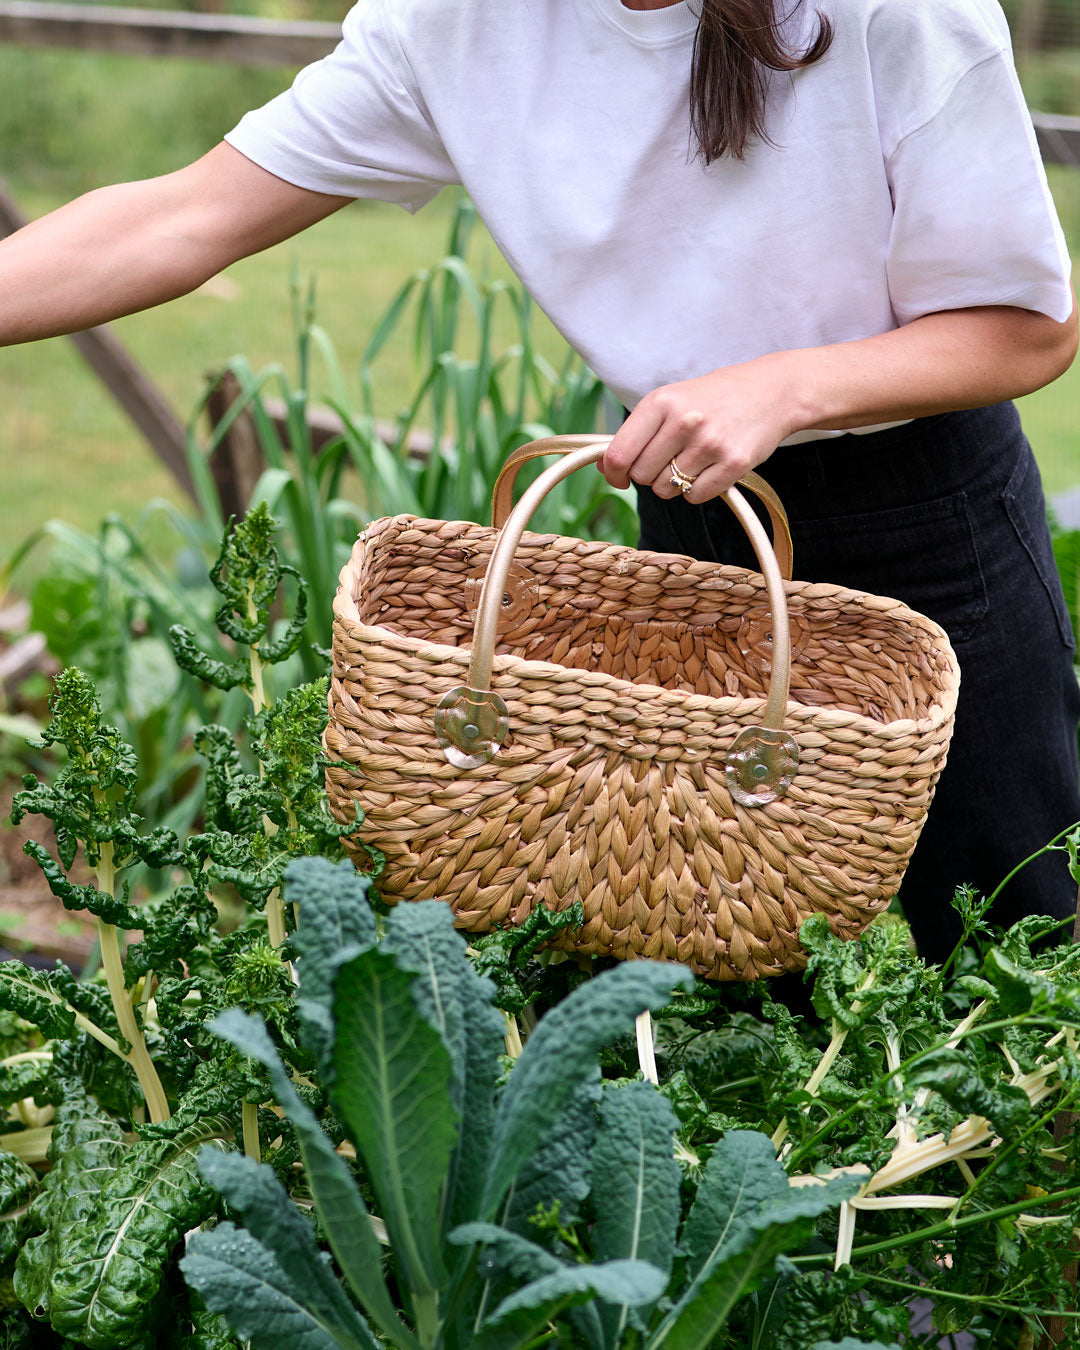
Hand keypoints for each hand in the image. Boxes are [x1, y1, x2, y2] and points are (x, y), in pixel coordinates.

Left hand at [600, 358, 798, 502]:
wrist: (772, 391)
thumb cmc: (713, 398)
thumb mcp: (671, 400)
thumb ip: (637, 431)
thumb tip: (604, 466)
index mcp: (661, 402)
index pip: (620, 453)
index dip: (613, 473)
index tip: (618, 477)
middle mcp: (683, 421)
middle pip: (642, 476)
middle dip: (649, 475)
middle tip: (668, 459)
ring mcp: (710, 443)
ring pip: (667, 490)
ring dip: (674, 483)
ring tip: (692, 460)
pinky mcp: (733, 463)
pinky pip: (695, 496)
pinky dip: (697, 490)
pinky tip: (709, 468)